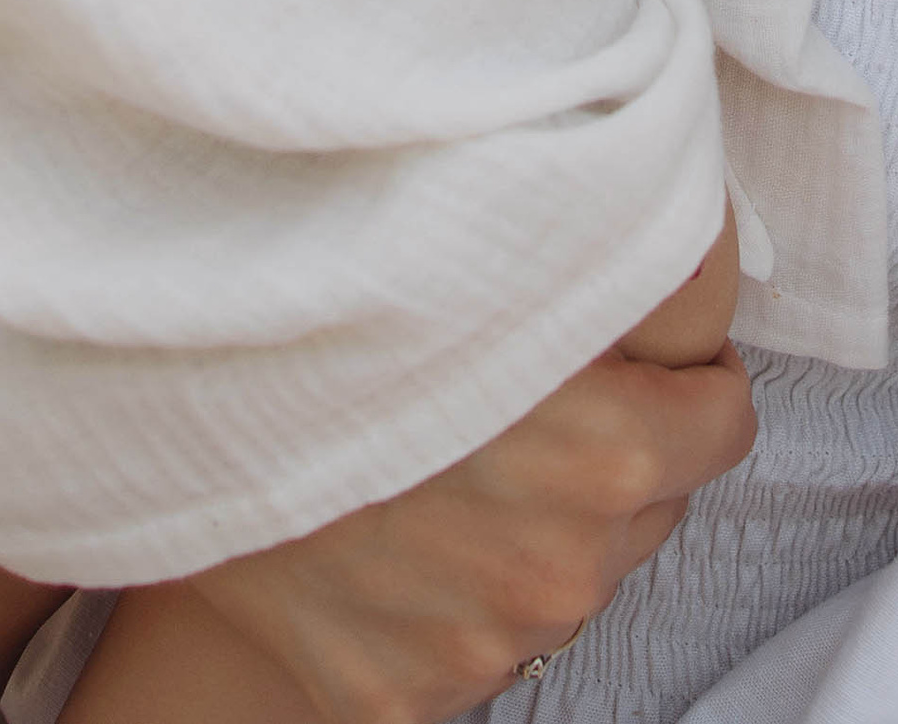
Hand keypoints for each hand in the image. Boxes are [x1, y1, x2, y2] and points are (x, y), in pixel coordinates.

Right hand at [186, 289, 755, 722]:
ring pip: (573, 563)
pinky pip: (483, 632)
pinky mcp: (420, 696)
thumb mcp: (497, 247)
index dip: (676, 361)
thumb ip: (626, 255)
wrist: (174, 418)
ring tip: (442, 442)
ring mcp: (492, 642)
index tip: (618, 337)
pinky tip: (396, 521)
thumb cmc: (337, 308)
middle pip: (651, 493)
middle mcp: (566, 562)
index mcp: (616, 450)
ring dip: (537, 511)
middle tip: (511, 377)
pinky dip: (454, 584)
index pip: (724, 409)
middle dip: (609, 437)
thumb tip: (707, 220)